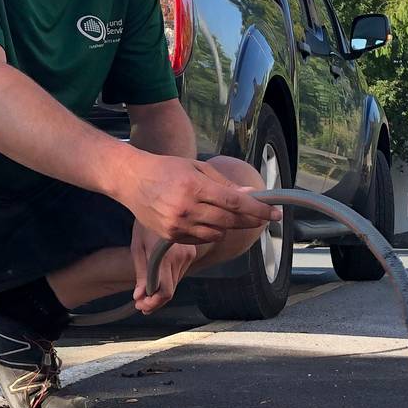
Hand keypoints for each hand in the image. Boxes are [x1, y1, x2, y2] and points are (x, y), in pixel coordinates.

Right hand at [120, 152, 278, 244]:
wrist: (132, 180)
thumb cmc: (166, 169)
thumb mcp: (197, 168)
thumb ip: (223, 183)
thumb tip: (249, 193)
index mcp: (195, 186)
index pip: (235, 202)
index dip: (258, 209)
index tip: (275, 214)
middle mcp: (187, 208)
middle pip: (230, 221)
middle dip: (249, 220)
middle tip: (261, 217)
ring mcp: (178, 224)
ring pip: (217, 234)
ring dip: (228, 227)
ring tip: (228, 216)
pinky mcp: (171, 236)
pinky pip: (201, 239)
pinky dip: (210, 232)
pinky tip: (207, 221)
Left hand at [130, 221, 197, 313]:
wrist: (162, 202)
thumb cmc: (144, 224)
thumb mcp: (137, 247)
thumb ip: (141, 273)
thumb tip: (139, 296)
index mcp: (165, 257)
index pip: (166, 291)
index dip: (154, 304)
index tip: (141, 306)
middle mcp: (181, 258)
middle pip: (171, 290)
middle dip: (155, 300)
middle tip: (140, 303)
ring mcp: (189, 255)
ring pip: (176, 283)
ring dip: (161, 291)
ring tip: (145, 293)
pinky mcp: (192, 252)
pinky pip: (180, 273)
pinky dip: (168, 279)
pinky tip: (157, 279)